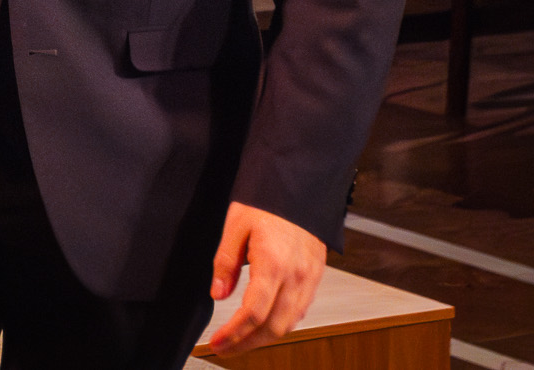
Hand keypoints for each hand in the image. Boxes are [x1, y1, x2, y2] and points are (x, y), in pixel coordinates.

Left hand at [202, 201, 325, 356]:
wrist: (300, 184)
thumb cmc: (267, 200)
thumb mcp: (236, 225)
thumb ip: (225, 262)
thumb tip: (218, 293)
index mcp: (273, 264)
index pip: (253, 314)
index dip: (234, 334)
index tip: (217, 342)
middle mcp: (296, 276)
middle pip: (273, 327)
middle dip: (247, 344)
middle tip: (225, 348)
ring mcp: (309, 278)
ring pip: (289, 324)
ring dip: (264, 338)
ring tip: (241, 341)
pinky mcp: (316, 276)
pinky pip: (300, 311)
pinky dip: (281, 324)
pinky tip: (266, 323)